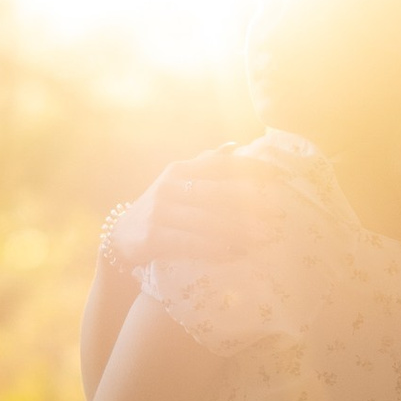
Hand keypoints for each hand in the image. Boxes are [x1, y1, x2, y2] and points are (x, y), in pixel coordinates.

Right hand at [111, 148, 287, 273]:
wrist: (121, 237)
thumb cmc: (161, 208)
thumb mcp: (178, 182)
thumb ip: (205, 165)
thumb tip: (235, 146)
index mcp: (180, 169)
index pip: (220, 165)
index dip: (250, 168)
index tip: (278, 176)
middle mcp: (169, 186)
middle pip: (217, 194)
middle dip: (250, 205)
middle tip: (279, 214)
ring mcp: (159, 212)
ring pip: (207, 222)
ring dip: (239, 231)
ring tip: (265, 238)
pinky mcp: (153, 238)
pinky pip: (191, 245)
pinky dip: (216, 250)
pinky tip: (236, 254)